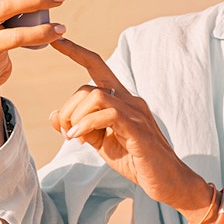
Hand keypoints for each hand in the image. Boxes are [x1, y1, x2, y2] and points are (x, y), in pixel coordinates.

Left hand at [49, 38, 214, 220]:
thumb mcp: (102, 143)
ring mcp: (136, 113)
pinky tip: (79, 138)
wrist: (169, 182)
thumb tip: (54, 116)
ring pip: (96, 96)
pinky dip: (85, 126)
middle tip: (67, 133)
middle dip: (69, 109)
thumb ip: (81, 127)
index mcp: (122, 100)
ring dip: (76, 117)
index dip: (77, 52)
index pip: (98, 67)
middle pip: (88, 87)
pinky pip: (106, 115)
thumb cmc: (137, 161)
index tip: (57, 41)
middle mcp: (130, 100)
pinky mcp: (138, 128)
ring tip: (73, 137)